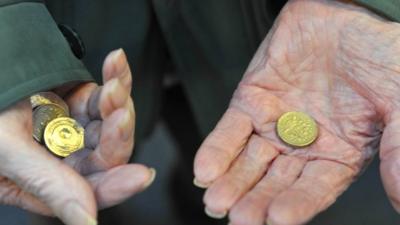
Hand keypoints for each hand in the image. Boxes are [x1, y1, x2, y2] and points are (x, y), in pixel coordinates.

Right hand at [0, 49, 154, 224]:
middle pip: (108, 153)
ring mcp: (71, 128)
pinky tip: (116, 63)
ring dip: (118, 101)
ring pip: (110, 121)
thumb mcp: (8, 153)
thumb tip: (86, 222)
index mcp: (47, 182)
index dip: (117, 185)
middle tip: (119, 115)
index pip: (92, 191)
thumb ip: (50, 185)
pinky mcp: (75, 101)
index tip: (141, 176)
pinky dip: (114, 77)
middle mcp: (64, 157)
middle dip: (118, 133)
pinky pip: (102, 95)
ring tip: (114, 85)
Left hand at [194, 1, 399, 223]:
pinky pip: (230, 129)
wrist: (348, 9)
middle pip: (275, 180)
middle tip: (239, 219)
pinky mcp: (251, 99)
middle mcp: (303, 143)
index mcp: (339, 152)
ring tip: (216, 202)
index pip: (314, 188)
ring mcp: (274, 122)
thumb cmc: (380, 53)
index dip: (297, 204)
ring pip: (249, 160)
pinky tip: (205, 170)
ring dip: (231, 181)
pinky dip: (217, 149)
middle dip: (256, 199)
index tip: (277, 220)